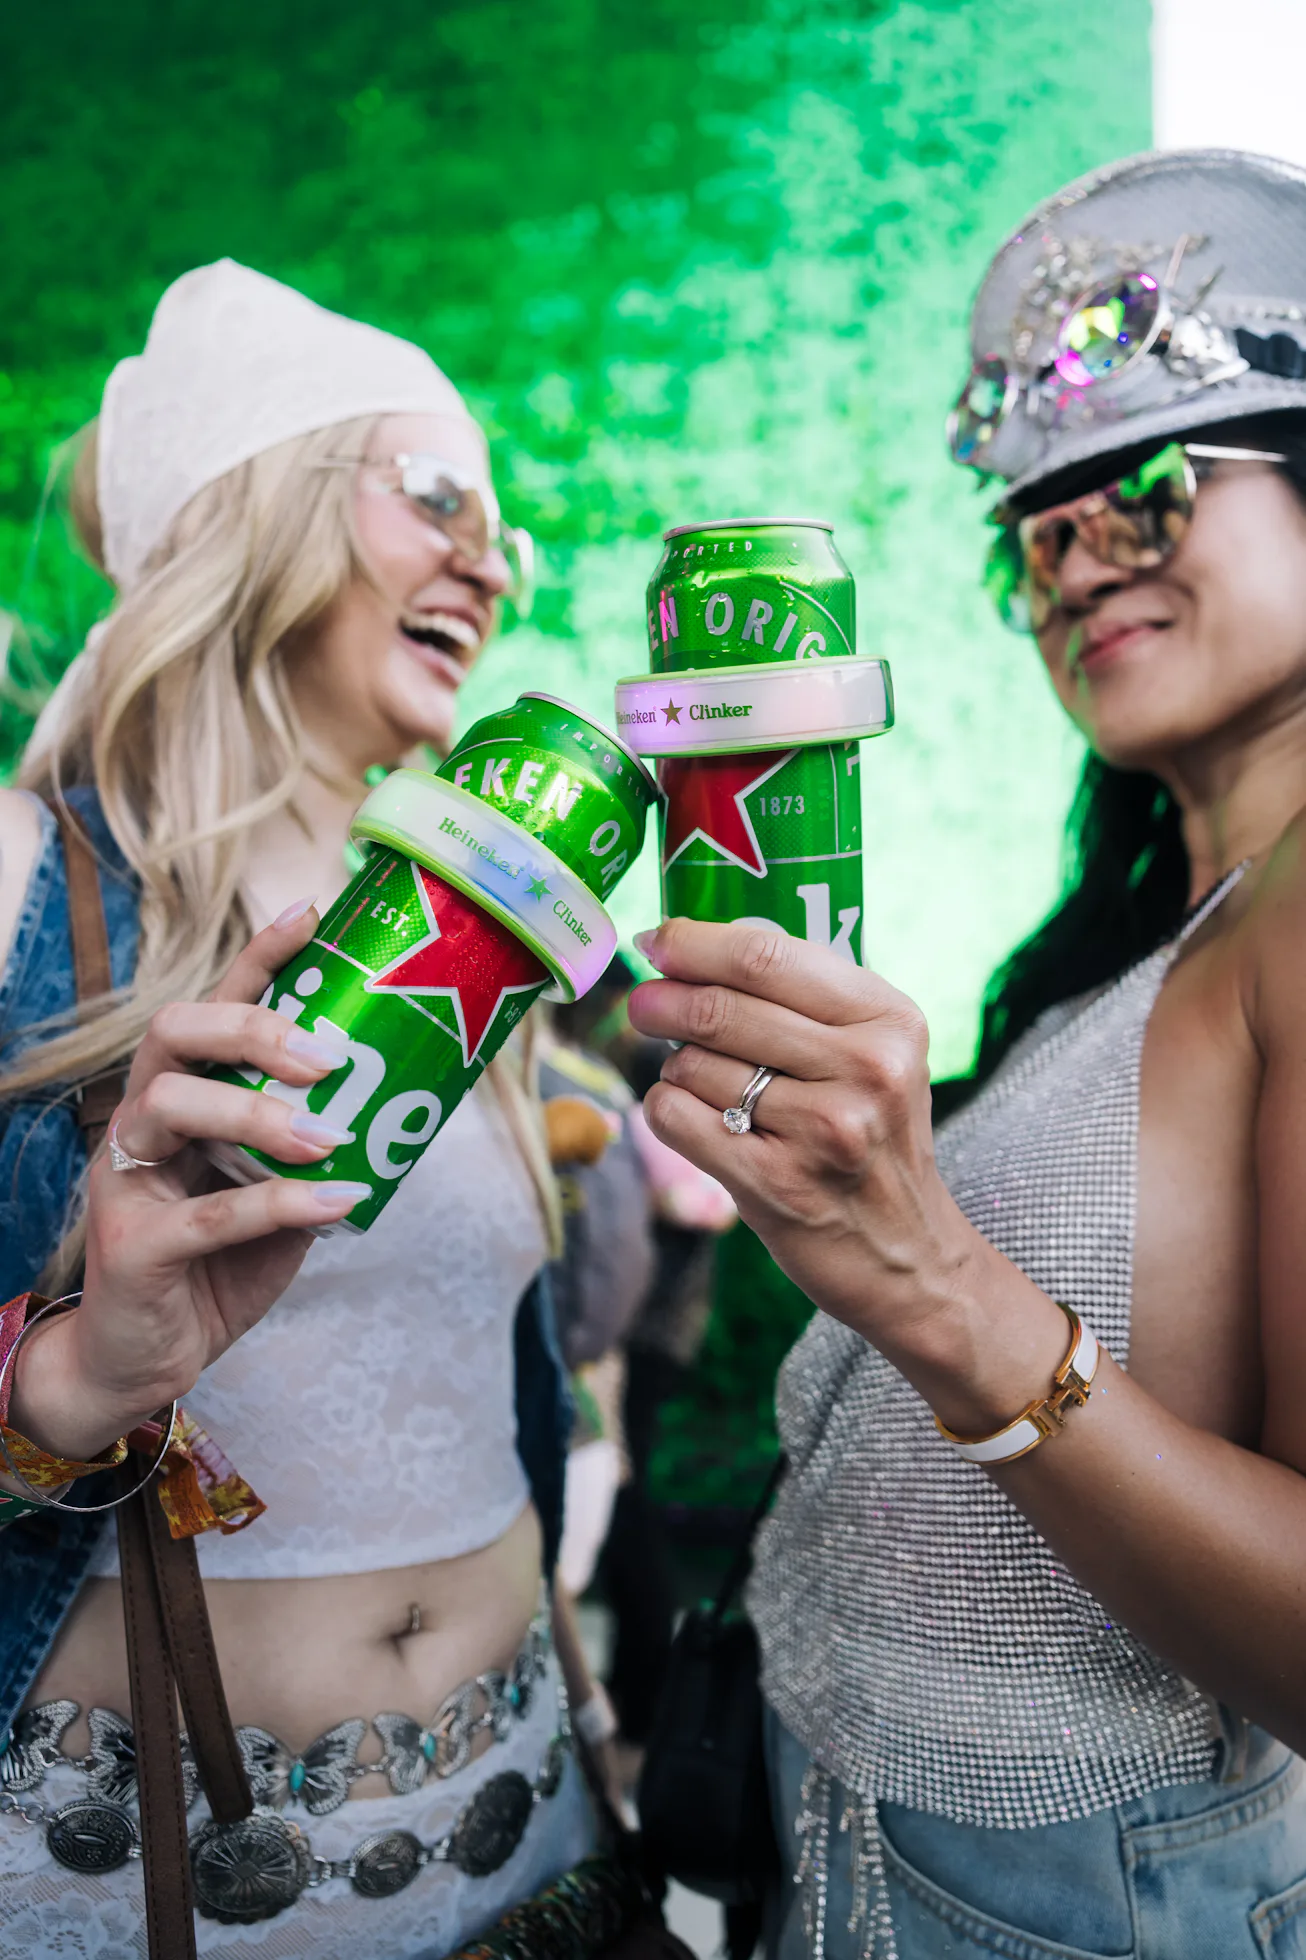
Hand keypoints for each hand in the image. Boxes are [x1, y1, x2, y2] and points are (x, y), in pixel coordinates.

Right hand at [10, 902, 369, 1458]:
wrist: (148, 1361)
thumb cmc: (216, 1266)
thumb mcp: (275, 1195)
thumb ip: (313, 1152)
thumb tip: (396, 1112)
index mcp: (179, 1097)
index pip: (210, 1007)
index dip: (258, 958)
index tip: (313, 913)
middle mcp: (142, 1123)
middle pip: (172, 1034)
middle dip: (250, 1029)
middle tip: (326, 1057)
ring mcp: (127, 1180)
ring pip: (172, 1106)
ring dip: (258, 1114)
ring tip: (329, 1138)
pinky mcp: (133, 1246)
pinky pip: (206, 1212)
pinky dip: (279, 1204)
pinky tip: (335, 1204)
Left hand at [628, 918, 1064, 1412]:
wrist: (910, 1259)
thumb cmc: (875, 1142)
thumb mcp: (877, 1055)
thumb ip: (808, 996)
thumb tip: (703, 943)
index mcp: (889, 1019)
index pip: (768, 956)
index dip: (695, 943)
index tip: (658, 939)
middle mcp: (865, 1068)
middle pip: (721, 1008)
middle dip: (663, 1000)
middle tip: (642, 1002)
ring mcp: (822, 1128)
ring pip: (692, 1065)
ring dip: (678, 1068)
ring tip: (707, 1086)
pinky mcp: (775, 1183)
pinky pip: (677, 1118)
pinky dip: (669, 1111)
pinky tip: (699, 1121)